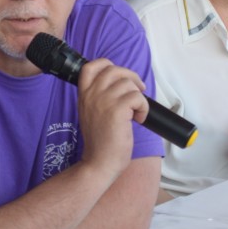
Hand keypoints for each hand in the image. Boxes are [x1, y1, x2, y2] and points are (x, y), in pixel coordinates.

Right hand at [76, 58, 148, 175]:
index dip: (108, 65)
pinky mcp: (117, 111)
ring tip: (136, 112)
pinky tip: (138, 119)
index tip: (120, 78)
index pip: (91, 66)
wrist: (99, 162)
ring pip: (128, 83)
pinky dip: (143, 108)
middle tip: (138, 91)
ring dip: (138, 97)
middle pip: (114, 70)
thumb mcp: (91, 113)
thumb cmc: (100, 141)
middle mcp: (91, 95)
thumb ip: (98, 97)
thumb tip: (121, 84)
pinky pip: (137, 97)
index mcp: (84, 94)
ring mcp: (103, 101)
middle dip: (131, 77)